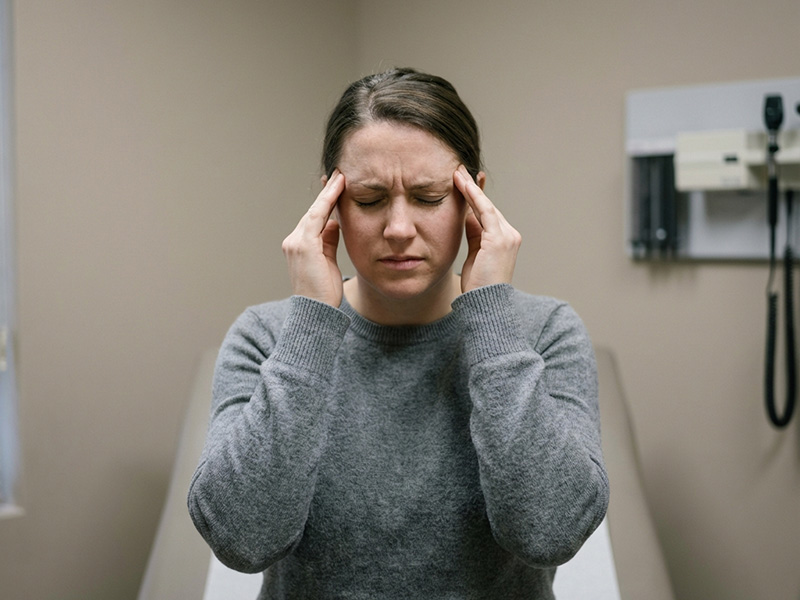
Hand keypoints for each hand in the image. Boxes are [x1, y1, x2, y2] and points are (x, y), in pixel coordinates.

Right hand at [281, 170, 345, 306]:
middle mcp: (294, 241)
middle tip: (340, 174)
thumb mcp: (328, 262)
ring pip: (315, 211)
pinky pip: (316, 217)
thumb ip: (329, 241)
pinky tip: (338, 189)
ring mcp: (296, 242)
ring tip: (341, 176)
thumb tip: (336, 224)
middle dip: (327, 193)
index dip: (326, 201)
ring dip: (329, 193)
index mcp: (300, 246)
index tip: (336, 184)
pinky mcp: (303, 245)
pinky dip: (327, 201)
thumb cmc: (323, 293)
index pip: (315, 218)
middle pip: (314, 211)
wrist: (316, 313)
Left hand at [453, 165, 520, 292]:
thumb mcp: (474, 255)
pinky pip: (485, 211)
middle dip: (473, 187)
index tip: (465, 180)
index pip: (488, 212)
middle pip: (488, 206)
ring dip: (471, 187)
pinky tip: (462, 184)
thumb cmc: (478, 285)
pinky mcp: (500, 239)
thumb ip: (474, 234)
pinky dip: (474, 196)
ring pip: (486, 205)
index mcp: (504, 240)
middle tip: (458, 170)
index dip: (476, 196)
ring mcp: (507, 236)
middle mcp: (510, 235)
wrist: (485, 304)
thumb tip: (466, 215)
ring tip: (457, 172)